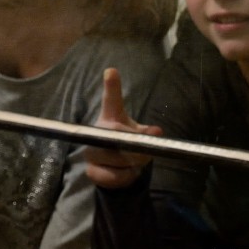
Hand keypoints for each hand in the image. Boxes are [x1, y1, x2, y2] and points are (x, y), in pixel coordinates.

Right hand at [85, 68, 162, 188]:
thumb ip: (147, 132)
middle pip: (117, 137)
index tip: (112, 71)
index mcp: (109, 119)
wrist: (112, 169)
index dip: (112, 86)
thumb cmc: (125, 144)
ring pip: (117, 159)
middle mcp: (95, 133)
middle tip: (147, 152)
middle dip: (137, 148)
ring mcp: (91, 152)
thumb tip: (157, 131)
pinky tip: (127, 173)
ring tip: (136, 163)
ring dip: (133, 164)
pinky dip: (127, 177)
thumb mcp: (137, 134)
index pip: (110, 100)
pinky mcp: (92, 171)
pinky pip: (115, 176)